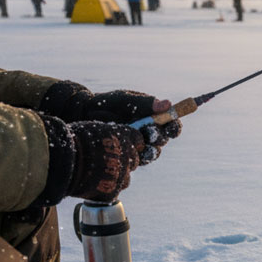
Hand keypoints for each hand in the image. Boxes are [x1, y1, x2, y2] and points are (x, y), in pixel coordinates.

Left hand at [40, 81, 181, 154]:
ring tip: (138, 143)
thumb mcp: (127, 100)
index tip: (172, 127)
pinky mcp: (128, 157)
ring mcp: (139, 146)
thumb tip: (168, 103)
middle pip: (163, 141)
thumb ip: (146, 103)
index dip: (175, 127)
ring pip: (152, 153)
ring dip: (148, 149)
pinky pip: (137, 162)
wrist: (86, 114)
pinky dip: (134, 157)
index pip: (171, 125)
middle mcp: (150, 134)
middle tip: (149, 132)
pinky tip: (126, 151)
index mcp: (154, 118)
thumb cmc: (108, 103)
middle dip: (159, 137)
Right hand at [68, 120, 144, 202]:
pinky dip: (104, 191)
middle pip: (133, 161)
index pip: (137, 140)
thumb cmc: (72, 141)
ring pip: (125, 179)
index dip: (132, 144)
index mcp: (123, 136)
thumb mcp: (92, 130)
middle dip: (123, 163)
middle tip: (107, 163)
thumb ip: (106, 137)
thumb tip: (106, 142)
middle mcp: (126, 155)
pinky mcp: (112, 191)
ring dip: (116, 178)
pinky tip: (92, 187)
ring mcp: (121, 175)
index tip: (127, 147)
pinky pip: (113, 192)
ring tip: (98, 176)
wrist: (63, 160)